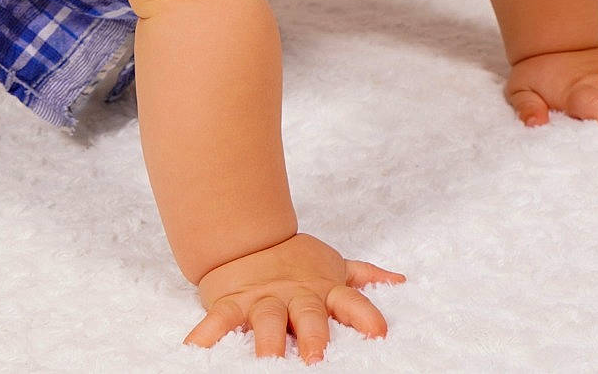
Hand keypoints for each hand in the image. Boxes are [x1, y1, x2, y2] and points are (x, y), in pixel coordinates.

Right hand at [185, 232, 404, 362]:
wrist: (245, 236)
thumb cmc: (294, 260)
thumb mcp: (332, 265)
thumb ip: (363, 276)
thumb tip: (399, 281)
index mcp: (322, 288)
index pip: (349, 300)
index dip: (364, 315)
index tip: (379, 332)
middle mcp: (294, 295)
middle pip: (307, 314)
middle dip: (313, 335)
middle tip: (316, 358)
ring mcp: (262, 299)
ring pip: (267, 320)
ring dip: (268, 341)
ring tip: (267, 362)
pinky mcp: (232, 303)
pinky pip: (220, 319)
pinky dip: (207, 333)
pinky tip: (197, 349)